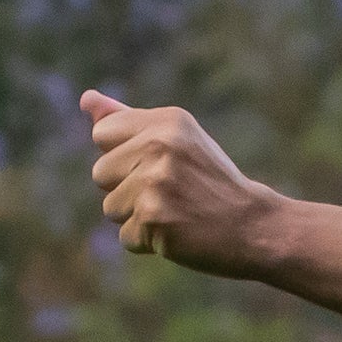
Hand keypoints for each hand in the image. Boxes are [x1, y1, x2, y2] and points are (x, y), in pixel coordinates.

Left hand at [82, 89, 278, 273]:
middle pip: (99, 173)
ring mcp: (156, 183)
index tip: (161, 164)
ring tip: (177, 213)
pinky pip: (125, 236)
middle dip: (127, 189)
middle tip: (173, 193)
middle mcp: (160, 146)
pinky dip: (148, 242)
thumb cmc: (212, 184)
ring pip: (110, 207)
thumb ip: (128, 120)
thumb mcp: (178, 142)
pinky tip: (179, 232)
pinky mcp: (154, 219)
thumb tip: (86, 99)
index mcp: (167, 121)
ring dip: (137, 218)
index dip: (125, 156)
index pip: (102, 133)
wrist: (255, 227)